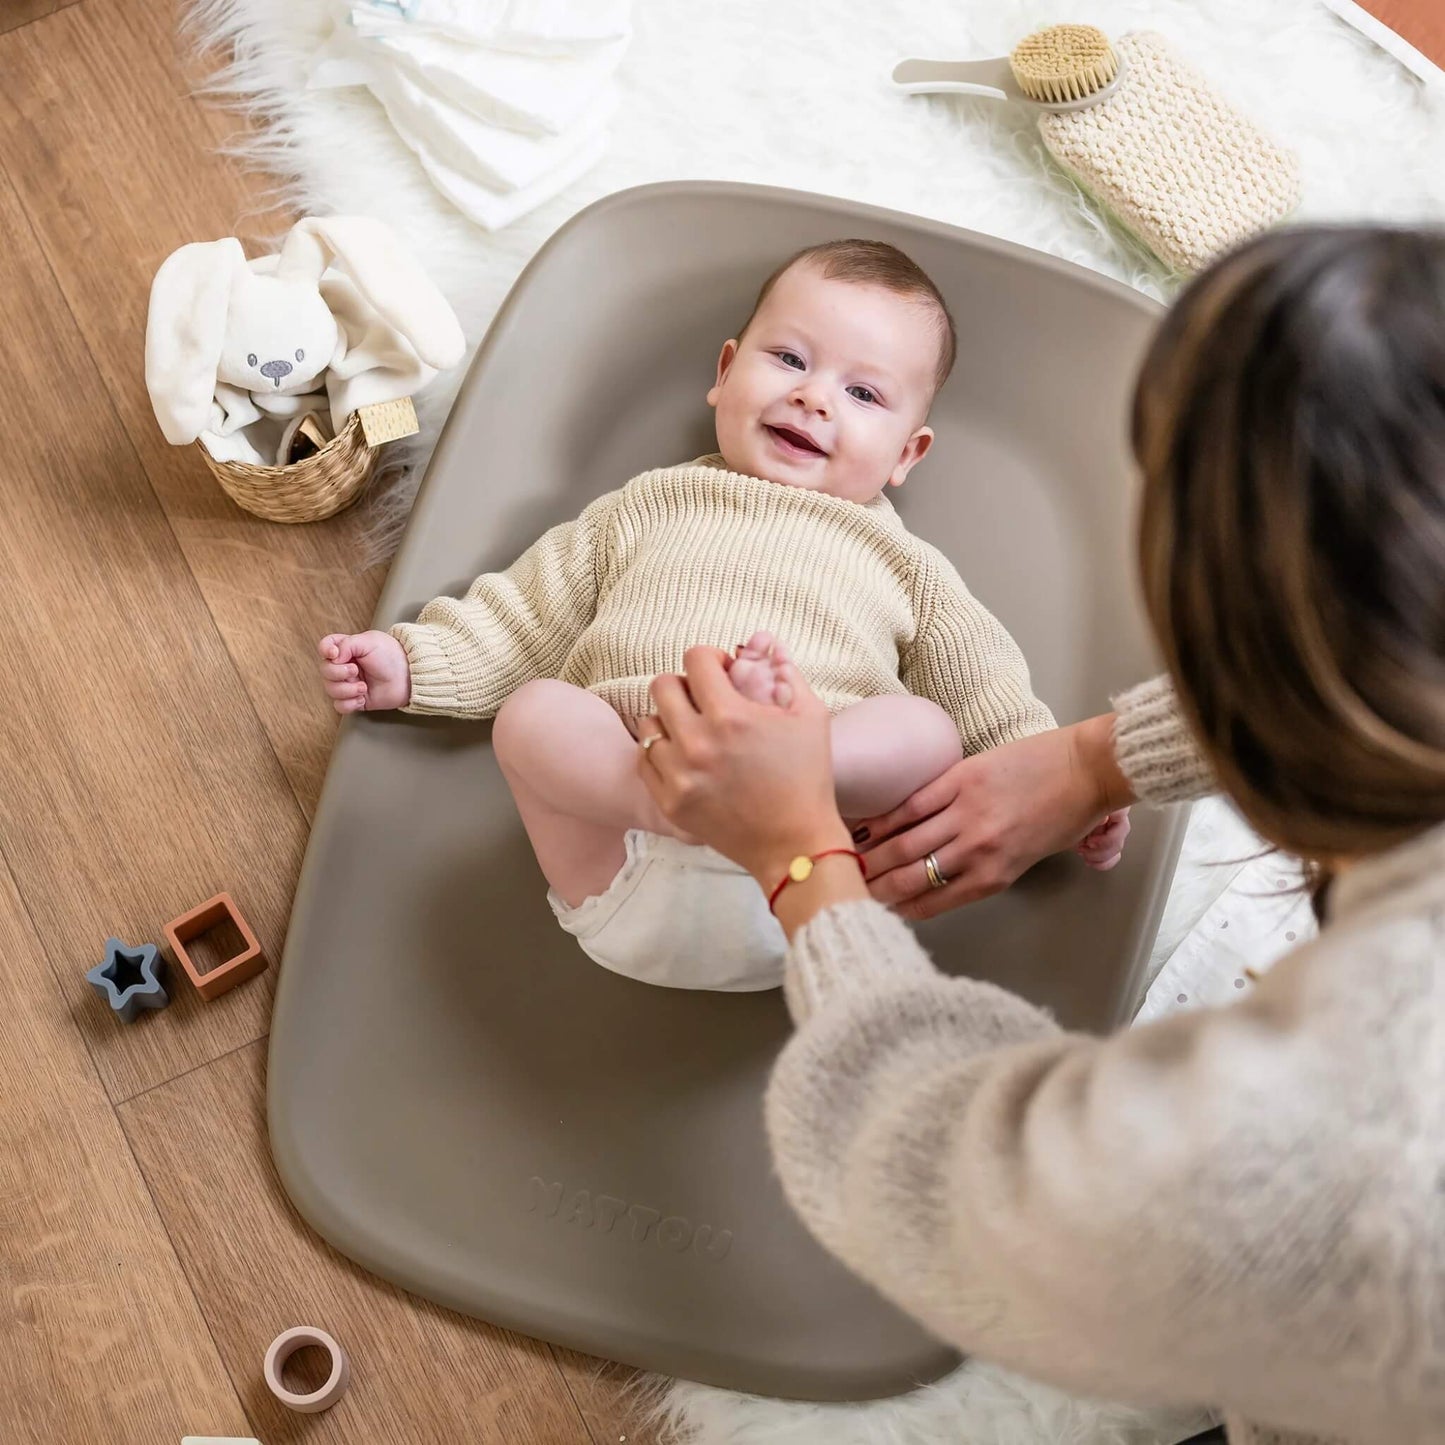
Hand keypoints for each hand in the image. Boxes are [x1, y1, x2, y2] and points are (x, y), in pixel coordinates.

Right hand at [317, 630, 411, 712]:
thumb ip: (347, 644)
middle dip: (338, 673)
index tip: (335, 654)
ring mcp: (349, 684)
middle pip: (325, 671)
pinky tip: (362, 698)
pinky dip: (349, 703)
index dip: (325, 650)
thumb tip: (332, 657)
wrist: (409, 677)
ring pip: (330, 690)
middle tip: (356, 671)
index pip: (325, 647)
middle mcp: (345, 666)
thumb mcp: (369, 641)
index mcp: (347, 649)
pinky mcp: (356, 700)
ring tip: (363, 687)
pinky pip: (340, 706)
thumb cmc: (392, 656)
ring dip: (345, 690)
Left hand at [637, 645, 851, 884]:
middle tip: (705, 701)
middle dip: (685, 685)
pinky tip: (685, 758)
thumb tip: (766, 642)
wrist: (794, 844)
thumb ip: (787, 672)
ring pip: (648, 724)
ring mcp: (678, 775)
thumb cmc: (808, 778)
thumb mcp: (811, 716)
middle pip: (661, 685)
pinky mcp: (669, 802)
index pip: (695, 659)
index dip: (712, 659)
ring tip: (694, 733)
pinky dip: (661, 753)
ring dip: (670, 721)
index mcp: (731, 716)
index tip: (724, 674)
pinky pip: (644, 760)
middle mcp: (697, 743)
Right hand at [855, 715, 1133, 920]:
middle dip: (876, 887)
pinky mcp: (961, 779)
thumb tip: (942, 877)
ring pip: (905, 842)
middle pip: (911, 875)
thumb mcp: (1027, 857)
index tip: (876, 912)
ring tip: (850, 862)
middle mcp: (976, 850)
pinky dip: (886, 818)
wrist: (1087, 770)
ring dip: (873, 856)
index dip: (899, 910)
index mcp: (994, 875)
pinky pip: (913, 804)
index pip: (933, 901)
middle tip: (851, 890)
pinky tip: (867, 827)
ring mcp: (966, 813)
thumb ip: (985, 869)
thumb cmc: (1065, 815)